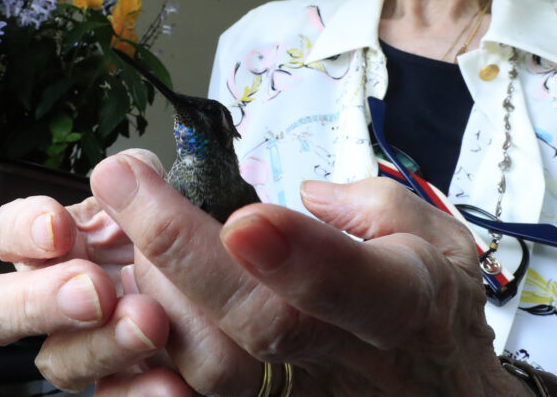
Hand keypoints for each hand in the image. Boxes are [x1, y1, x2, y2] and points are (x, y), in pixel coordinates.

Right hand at [0, 149, 173, 391]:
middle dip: (36, 301)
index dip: (19, 231)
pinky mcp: (126, 387)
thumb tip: (118, 170)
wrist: (238, 300)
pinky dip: (140, 395)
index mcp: (65, 244)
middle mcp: (62, 298)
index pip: (7, 234)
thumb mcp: (173, 196)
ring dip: (100, 345)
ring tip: (152, 323)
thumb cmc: (195, 241)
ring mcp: (89, 349)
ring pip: (58, 362)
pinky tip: (173, 384)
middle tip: (93, 291)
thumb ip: (147, 179)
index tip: (58, 228)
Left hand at [89, 152, 532, 395]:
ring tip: (121, 226)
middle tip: (124, 181)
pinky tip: (117, 301)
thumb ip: (373, 207)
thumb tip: (302, 197)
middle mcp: (348, 358)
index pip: (356, 285)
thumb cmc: (431, 312)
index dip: (300, 257)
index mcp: (402, 302)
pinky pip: (187, 395)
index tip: (245, 217)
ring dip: (153, 290)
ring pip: (212, 366)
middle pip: (260, 322)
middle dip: (180, 248)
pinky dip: (142, 358)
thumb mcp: (438, 240)